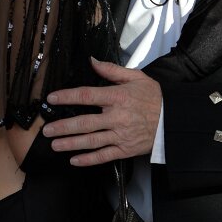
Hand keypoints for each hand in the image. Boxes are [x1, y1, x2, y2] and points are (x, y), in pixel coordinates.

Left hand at [42, 58, 162, 165]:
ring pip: (91, 141)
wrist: (174, 120)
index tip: (52, 99)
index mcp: (118, 97)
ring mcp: (121, 135)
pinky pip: (104, 156)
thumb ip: (112, 70)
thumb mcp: (136, 77)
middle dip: (63, 127)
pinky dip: (88, 160)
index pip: (87, 95)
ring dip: (70, 144)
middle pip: (84, 122)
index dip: (67, 97)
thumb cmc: (155, 98)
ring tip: (55, 145)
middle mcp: (117, 117)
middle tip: (47, 130)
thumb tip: (92, 61)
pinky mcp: (126, 149)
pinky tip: (74, 160)